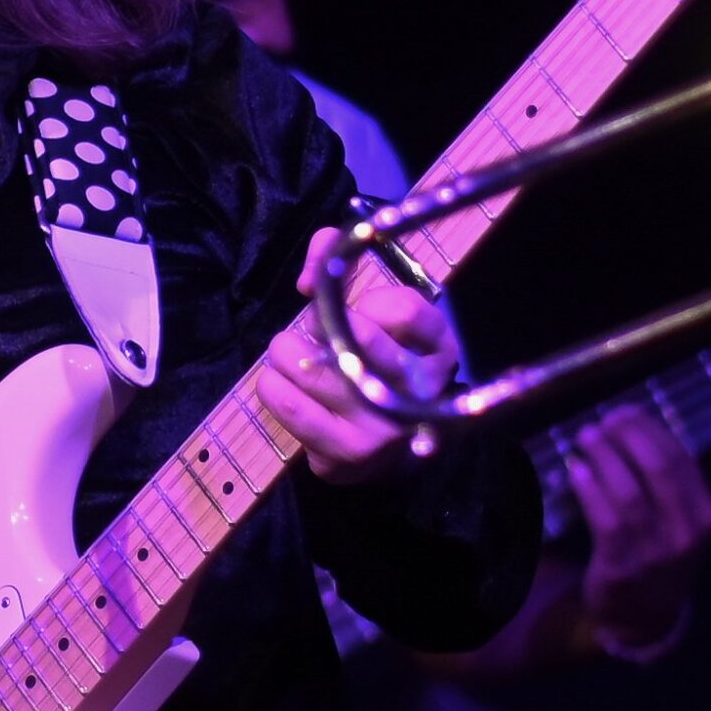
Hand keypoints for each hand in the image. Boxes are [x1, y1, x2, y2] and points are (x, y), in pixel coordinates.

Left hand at [258, 229, 460, 484]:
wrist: (382, 446)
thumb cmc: (375, 358)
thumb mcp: (378, 304)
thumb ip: (336, 256)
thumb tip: (307, 282)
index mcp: (439, 351)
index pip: (403, 309)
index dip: (366, 301)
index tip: (354, 309)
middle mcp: (418, 393)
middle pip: (356, 338)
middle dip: (319, 324)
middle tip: (310, 329)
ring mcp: (382, 429)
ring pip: (312, 368)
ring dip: (286, 352)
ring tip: (290, 354)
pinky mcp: (345, 454)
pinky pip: (288, 404)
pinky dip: (272, 383)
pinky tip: (281, 382)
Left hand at [569, 408, 710, 655]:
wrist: (643, 616)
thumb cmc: (659, 551)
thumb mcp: (680, 519)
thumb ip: (667, 478)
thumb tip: (632, 421)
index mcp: (706, 515)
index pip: (681, 459)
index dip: (650, 429)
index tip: (626, 412)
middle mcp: (687, 536)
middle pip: (659, 470)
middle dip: (629, 437)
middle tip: (605, 422)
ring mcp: (655, 556)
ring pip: (630, 494)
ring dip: (605, 458)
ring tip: (587, 437)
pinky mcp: (621, 570)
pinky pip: (606, 522)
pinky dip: (589, 490)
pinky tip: (576, 470)